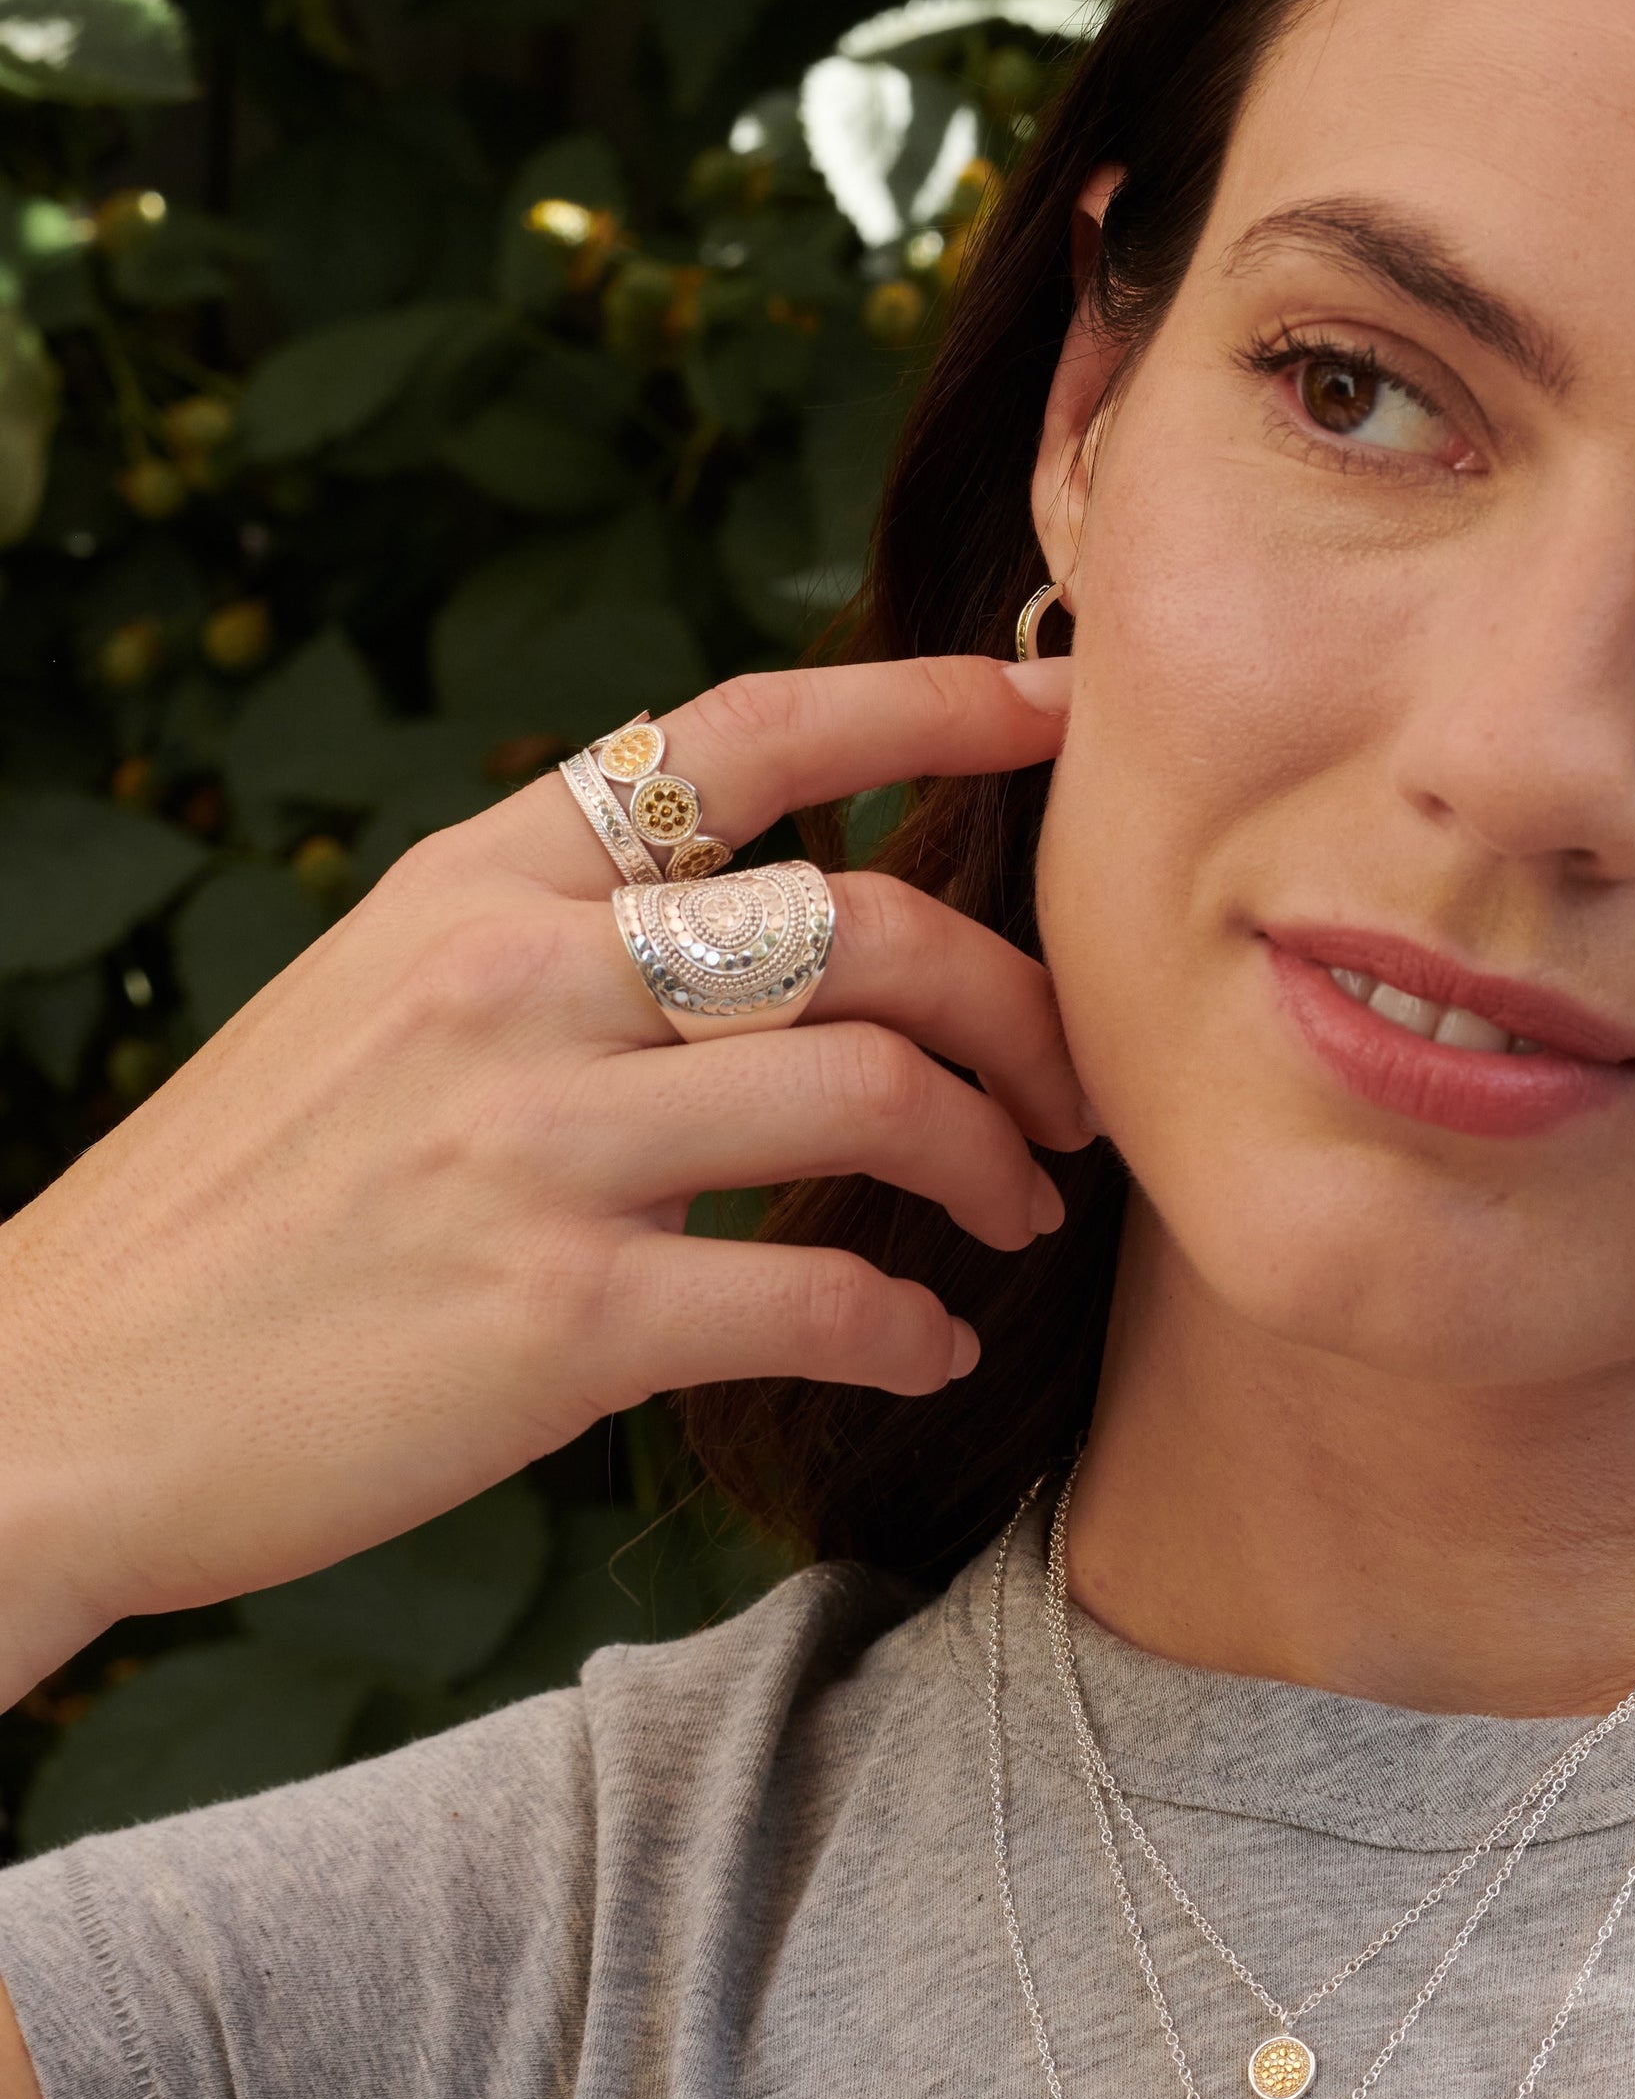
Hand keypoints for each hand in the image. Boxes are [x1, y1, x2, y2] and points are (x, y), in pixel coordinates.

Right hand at [0, 656, 1082, 1686]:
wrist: (56, 1397)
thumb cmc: (242, 1218)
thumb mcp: (373, 1003)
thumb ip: (550, 943)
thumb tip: (750, 930)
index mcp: (476, 884)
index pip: (743, 733)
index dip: (929, 701)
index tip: (1059, 709)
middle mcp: (516, 980)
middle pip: (872, 928)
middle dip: (1023, 1009)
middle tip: (1070, 1098)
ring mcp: (538, 1144)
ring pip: (877, 1093)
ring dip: (995, 1166)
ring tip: (1019, 1221)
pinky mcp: (561, 1315)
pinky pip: (820, 1295)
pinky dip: (911, 1326)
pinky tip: (927, 1351)